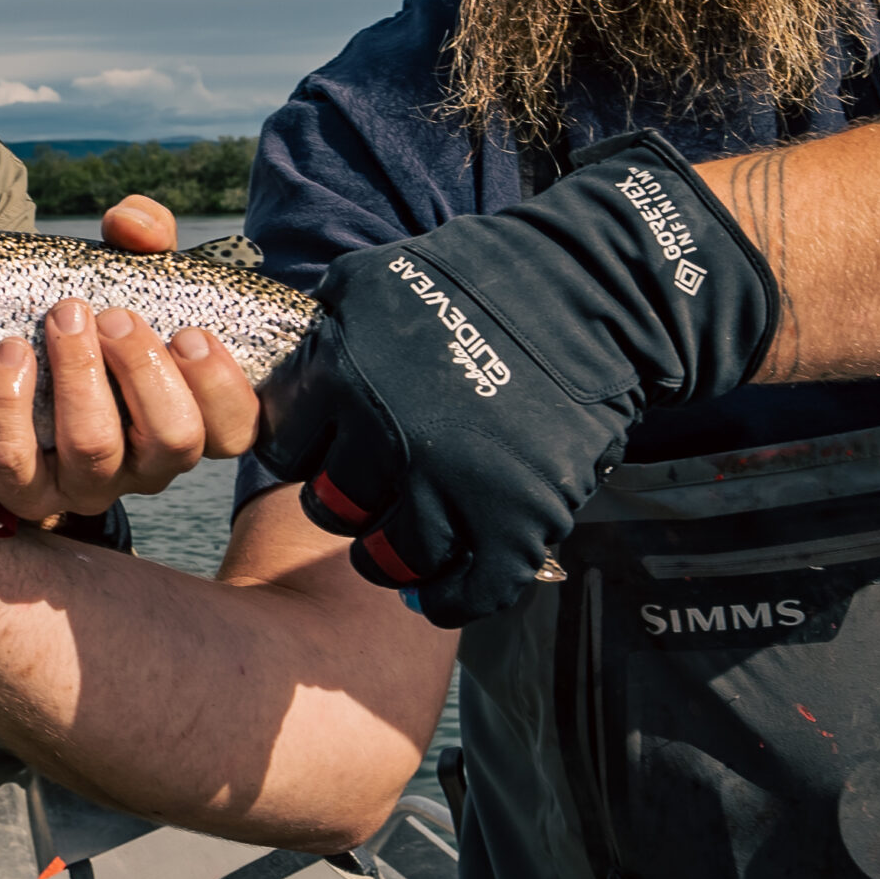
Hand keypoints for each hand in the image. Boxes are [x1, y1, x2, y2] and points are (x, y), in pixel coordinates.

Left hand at [0, 193, 261, 520]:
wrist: (24, 351)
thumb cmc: (100, 321)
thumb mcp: (137, 275)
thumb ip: (148, 236)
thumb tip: (130, 223)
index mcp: (192, 420)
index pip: (234, 432)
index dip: (219, 387)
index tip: (189, 332)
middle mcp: (149, 464)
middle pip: (172, 439)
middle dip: (144, 369)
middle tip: (113, 316)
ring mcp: (90, 484)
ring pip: (94, 449)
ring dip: (79, 375)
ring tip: (65, 317)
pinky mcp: (28, 491)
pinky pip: (15, 462)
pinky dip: (9, 405)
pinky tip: (10, 352)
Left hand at [253, 135, 779, 626]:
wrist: (594, 292)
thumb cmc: (481, 278)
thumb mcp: (373, 280)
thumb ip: (324, 335)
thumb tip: (288, 385)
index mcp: (345, 375)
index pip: (285, 451)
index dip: (307, 454)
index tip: (332, 451)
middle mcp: (389, 435)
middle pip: (331, 509)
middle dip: (348, 502)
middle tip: (378, 490)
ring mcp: (453, 483)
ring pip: (388, 558)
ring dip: (391, 557)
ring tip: (406, 539)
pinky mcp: (517, 518)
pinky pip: (467, 592)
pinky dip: (450, 599)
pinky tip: (445, 586)